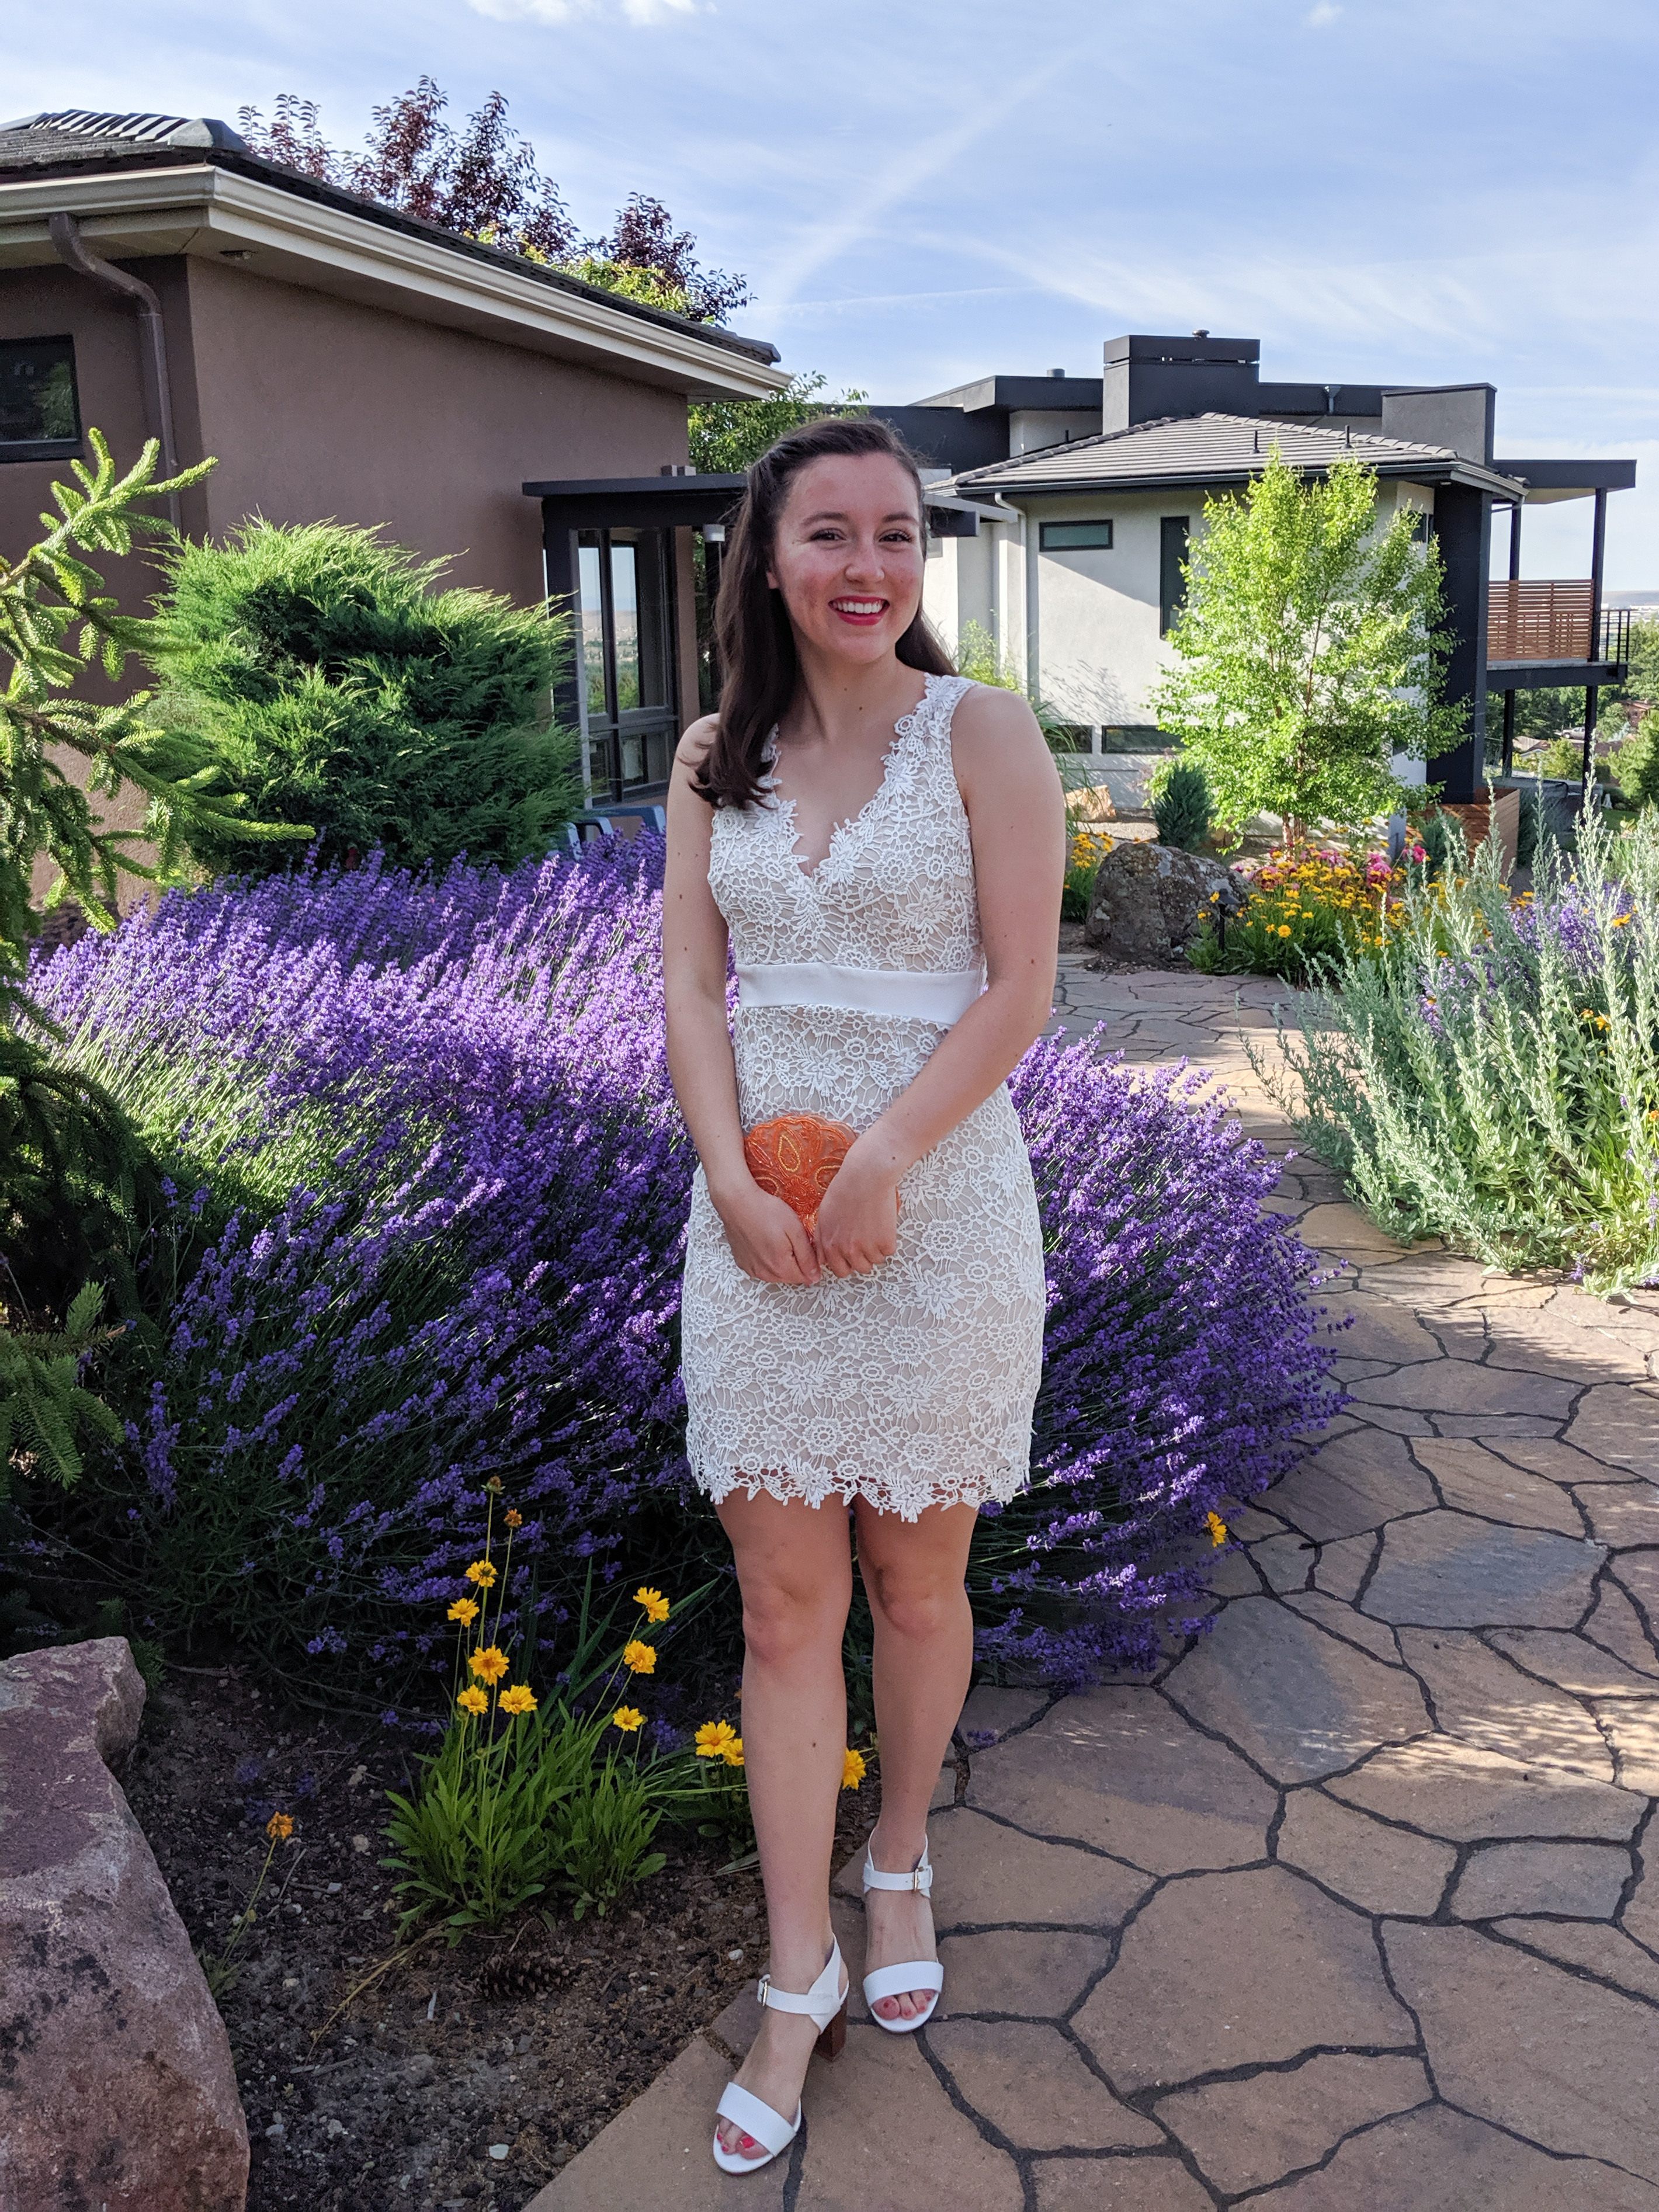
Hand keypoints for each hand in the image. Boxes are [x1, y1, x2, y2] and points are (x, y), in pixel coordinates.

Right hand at [714, 1180, 821, 1285]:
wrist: (737, 1202)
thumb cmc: (765, 1211)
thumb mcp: (795, 1230)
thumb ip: (807, 1257)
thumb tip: (815, 1276)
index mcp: (781, 1267)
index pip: (806, 1277)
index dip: (812, 1262)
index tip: (808, 1246)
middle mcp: (765, 1273)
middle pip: (791, 1277)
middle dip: (797, 1263)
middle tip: (793, 1239)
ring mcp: (752, 1269)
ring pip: (776, 1274)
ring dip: (782, 1262)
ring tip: (779, 1239)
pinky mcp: (743, 1263)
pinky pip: (761, 1268)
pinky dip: (767, 1260)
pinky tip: (766, 1243)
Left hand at [812, 1150, 899, 1278]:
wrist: (866, 1176)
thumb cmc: (844, 1190)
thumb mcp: (824, 1215)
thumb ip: (821, 1240)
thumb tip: (822, 1260)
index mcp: (831, 1245)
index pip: (839, 1270)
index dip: (847, 1262)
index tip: (852, 1253)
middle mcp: (847, 1250)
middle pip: (859, 1269)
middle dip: (863, 1259)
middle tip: (867, 1241)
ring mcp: (867, 1248)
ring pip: (876, 1261)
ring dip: (877, 1249)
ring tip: (875, 1228)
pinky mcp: (885, 1242)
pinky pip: (889, 1251)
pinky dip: (889, 1241)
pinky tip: (883, 1223)